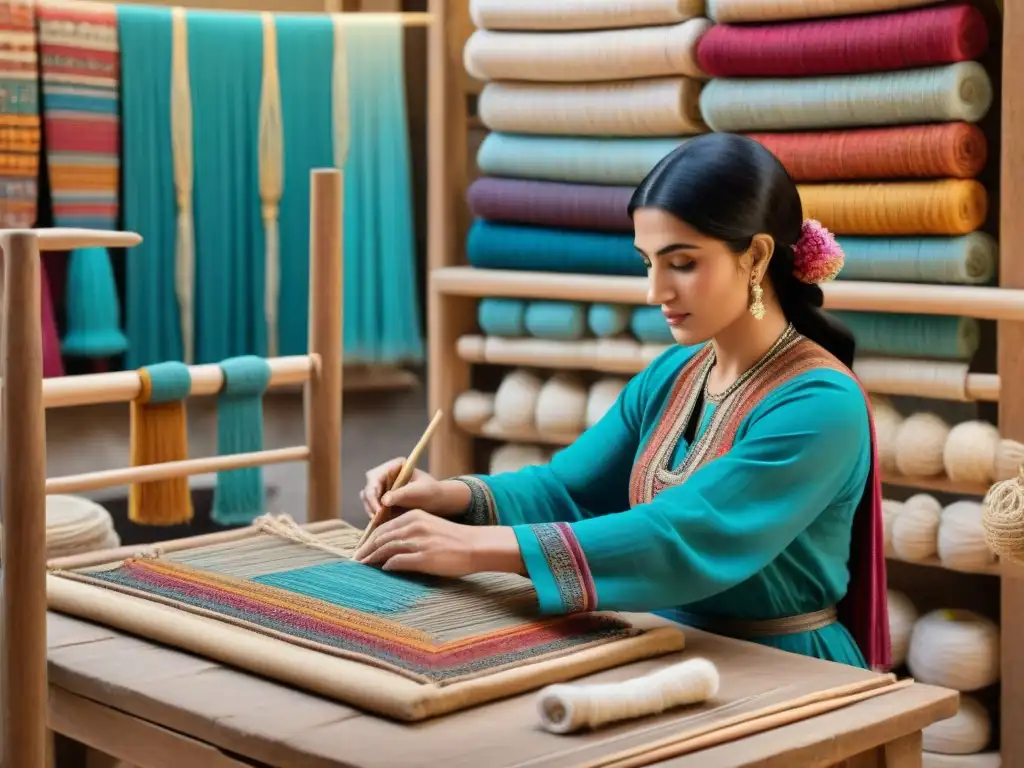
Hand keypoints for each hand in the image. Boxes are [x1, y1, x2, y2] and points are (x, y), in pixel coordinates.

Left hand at [352, 510, 524, 577]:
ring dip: (372, 559)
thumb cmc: (454, 539)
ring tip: (364, 567)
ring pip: (386, 549)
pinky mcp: (424, 558)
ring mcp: (418, 542)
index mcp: (415, 516)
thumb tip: (391, 546)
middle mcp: (414, 526)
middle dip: (366, 550)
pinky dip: (387, 566)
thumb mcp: (430, 527)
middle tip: (357, 560)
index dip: (369, 539)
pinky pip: (398, 562)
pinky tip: (384, 570)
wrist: (476, 546)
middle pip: (381, 538)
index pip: (383, 527)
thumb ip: (411, 532)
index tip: (362, 549)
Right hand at [360, 457, 470, 521]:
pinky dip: (374, 514)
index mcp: (395, 465)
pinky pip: (372, 506)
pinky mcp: (383, 497)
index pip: (374, 478)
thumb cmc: (430, 492)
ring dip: (371, 509)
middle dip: (370, 503)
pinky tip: (380, 522)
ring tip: (378, 521)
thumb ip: (401, 494)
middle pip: (368, 487)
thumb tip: (384, 501)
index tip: (379, 509)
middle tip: (376, 518)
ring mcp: (383, 486)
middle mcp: (386, 474)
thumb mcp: (417, 492)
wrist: (437, 501)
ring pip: (367, 498)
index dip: (372, 493)